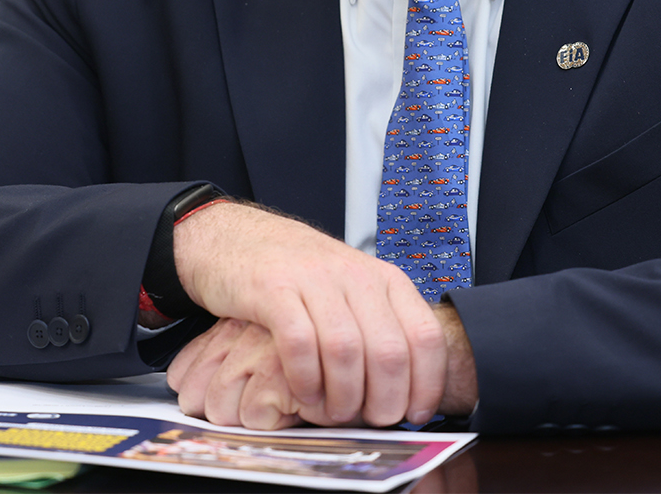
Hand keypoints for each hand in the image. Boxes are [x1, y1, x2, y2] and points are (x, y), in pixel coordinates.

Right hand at [169, 201, 444, 425]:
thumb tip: (406, 394)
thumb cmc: (298, 276)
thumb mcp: (351, 292)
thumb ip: (378, 331)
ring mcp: (314, 279)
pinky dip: (305, 379)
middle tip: (370, 423)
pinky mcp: (272, 288)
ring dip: (344, 397)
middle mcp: (355, 276)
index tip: (415, 414)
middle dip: (384, 401)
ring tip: (334, 415)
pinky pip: (299, 343)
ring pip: (346, 351)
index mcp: (384, 278)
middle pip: (389, 351)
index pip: (424, 336)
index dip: (425, 383)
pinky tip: (302, 394)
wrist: (235, 237)